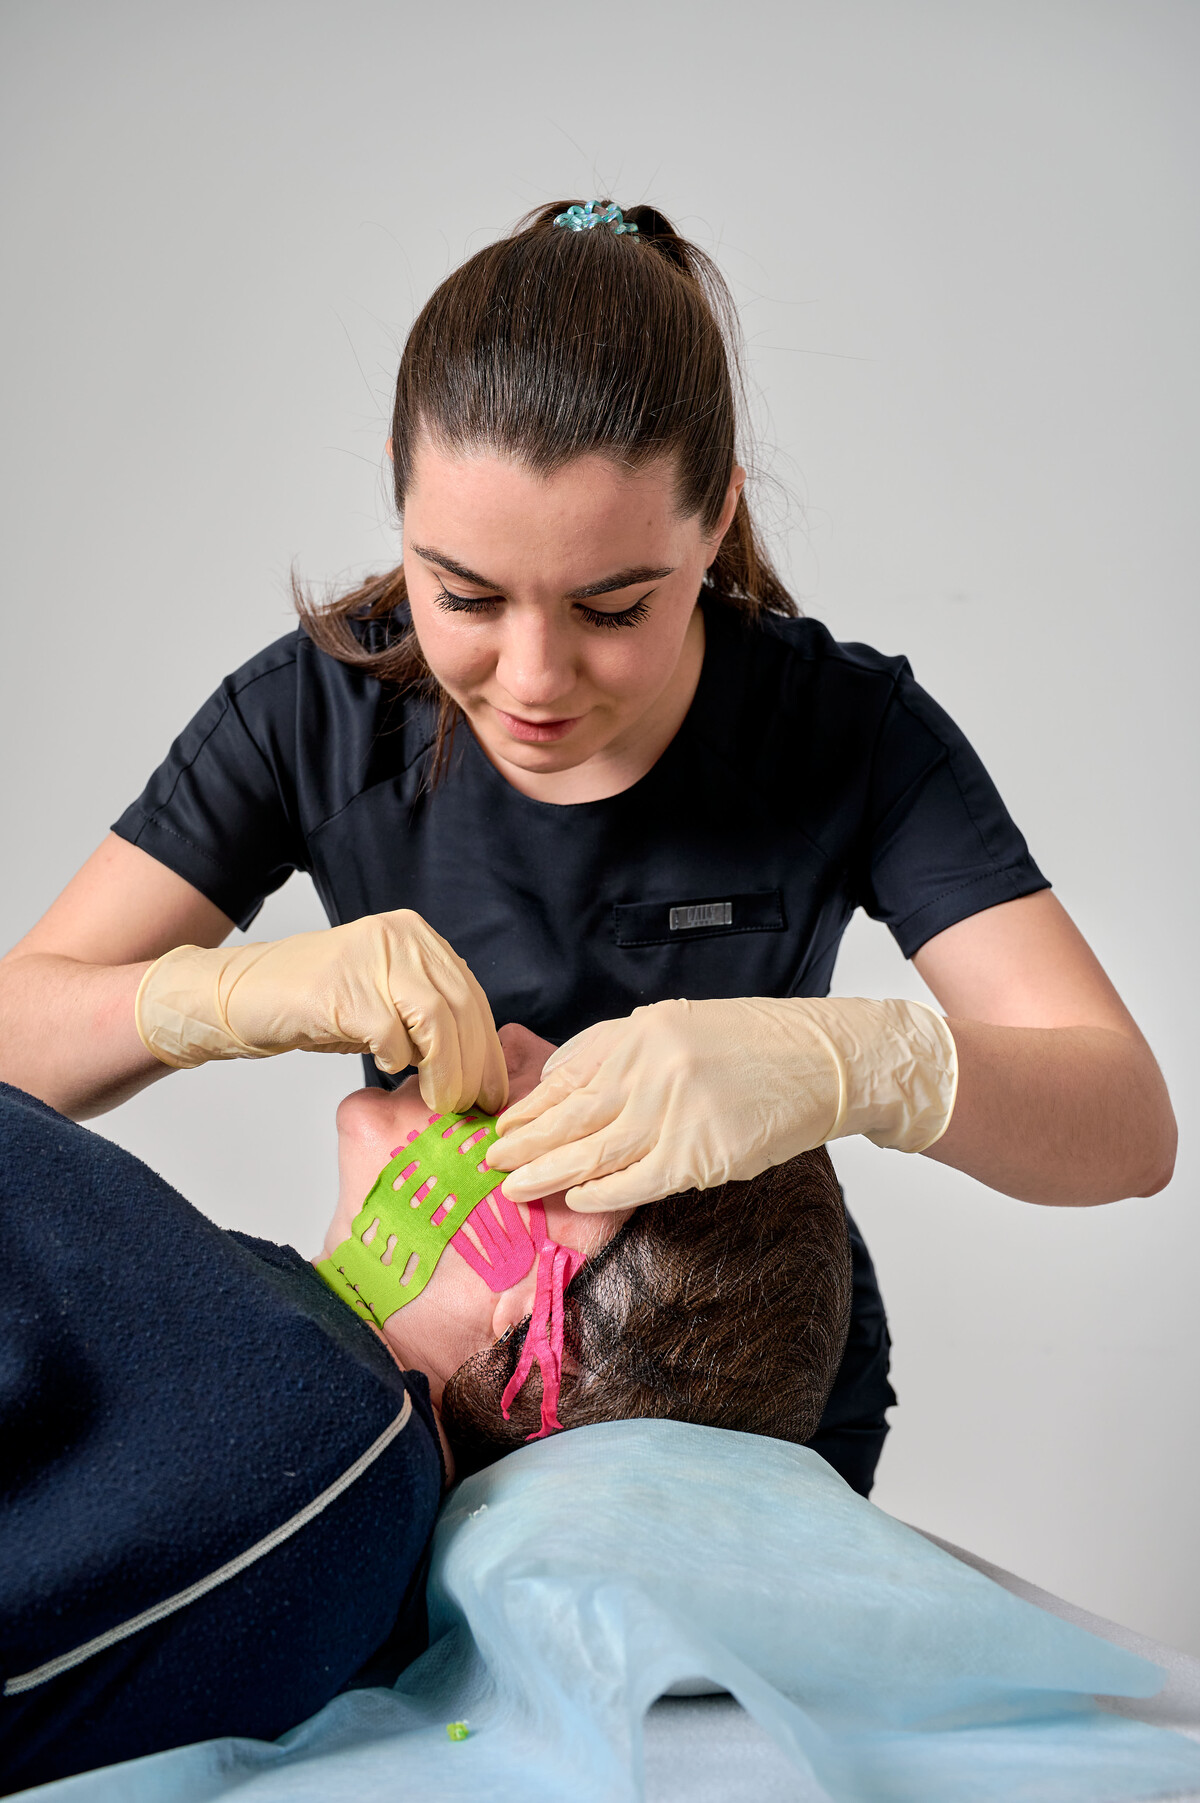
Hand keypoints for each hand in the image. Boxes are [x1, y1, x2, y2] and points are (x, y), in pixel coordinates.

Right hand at [135, 909, 507, 1112]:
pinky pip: (390, 1031)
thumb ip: (426, 1019)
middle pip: (461, 1008)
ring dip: (446, 1070)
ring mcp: (369, 955)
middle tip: (471, 1106)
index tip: (494, 1090)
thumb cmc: (310, 1008)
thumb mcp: (383, 1003)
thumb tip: (476, 1066)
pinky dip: (395, 1058)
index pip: (471, 996)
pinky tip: (386, 1068)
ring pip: (436, 1020)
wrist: (238, 997)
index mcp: (416, 936)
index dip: (488, 1049)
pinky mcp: (341, 984)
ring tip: (440, 1102)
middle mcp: (399, 936)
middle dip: (473, 1066)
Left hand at [491, 995, 955, 1211]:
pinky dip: (601, 1193)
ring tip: (513, 1189)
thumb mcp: (677, 1026)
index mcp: (641, 1032)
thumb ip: (620, 1053)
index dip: (530, 1108)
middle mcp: (651, 1068)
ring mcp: (674, 1112)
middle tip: (489, 1164)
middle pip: (570, 1116)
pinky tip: (575, 1199)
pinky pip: (635, 1181)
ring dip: (547, 1174)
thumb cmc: (752, 1045)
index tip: (503, 1127)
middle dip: (525, 1144)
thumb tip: (561, 1086)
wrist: (822, 1061)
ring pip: (593, 1152)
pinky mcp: (699, 1154)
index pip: (568, 1077)